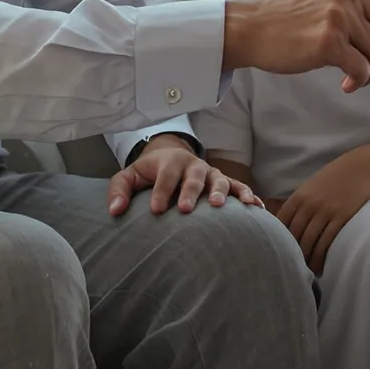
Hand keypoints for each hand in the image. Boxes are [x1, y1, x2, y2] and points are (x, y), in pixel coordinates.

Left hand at [107, 134, 259, 216]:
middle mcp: (193, 165)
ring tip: (217, 206)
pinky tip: (255, 208)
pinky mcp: (224, 182)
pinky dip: (247, 195)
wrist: (171, 157)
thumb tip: (115, 211)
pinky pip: (238, 187)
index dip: (161, 192)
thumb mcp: (130, 176)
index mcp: (170, 162)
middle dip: (190, 191)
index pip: (165, 176)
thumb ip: (120, 191)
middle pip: (194, 176)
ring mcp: (211, 173)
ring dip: (220, 192)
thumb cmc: (149, 173)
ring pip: (219, 179)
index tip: (155, 210)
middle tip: (185, 209)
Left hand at [270, 153, 369, 272]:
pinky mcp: (341, 217)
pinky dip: (321, 257)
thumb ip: (300, 203)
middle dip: (291, 254)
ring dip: (306, 260)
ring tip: (306, 272)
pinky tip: (320, 266)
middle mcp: (309, 205)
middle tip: (291, 268)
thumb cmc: (336, 177)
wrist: (362, 166)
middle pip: (293, 236)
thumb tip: (289, 223)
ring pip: (309, 242)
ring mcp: (325, 211)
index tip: (279, 253)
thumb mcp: (313, 186)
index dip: (278, 241)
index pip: (281, 224)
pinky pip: (327, 242)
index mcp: (299, 197)